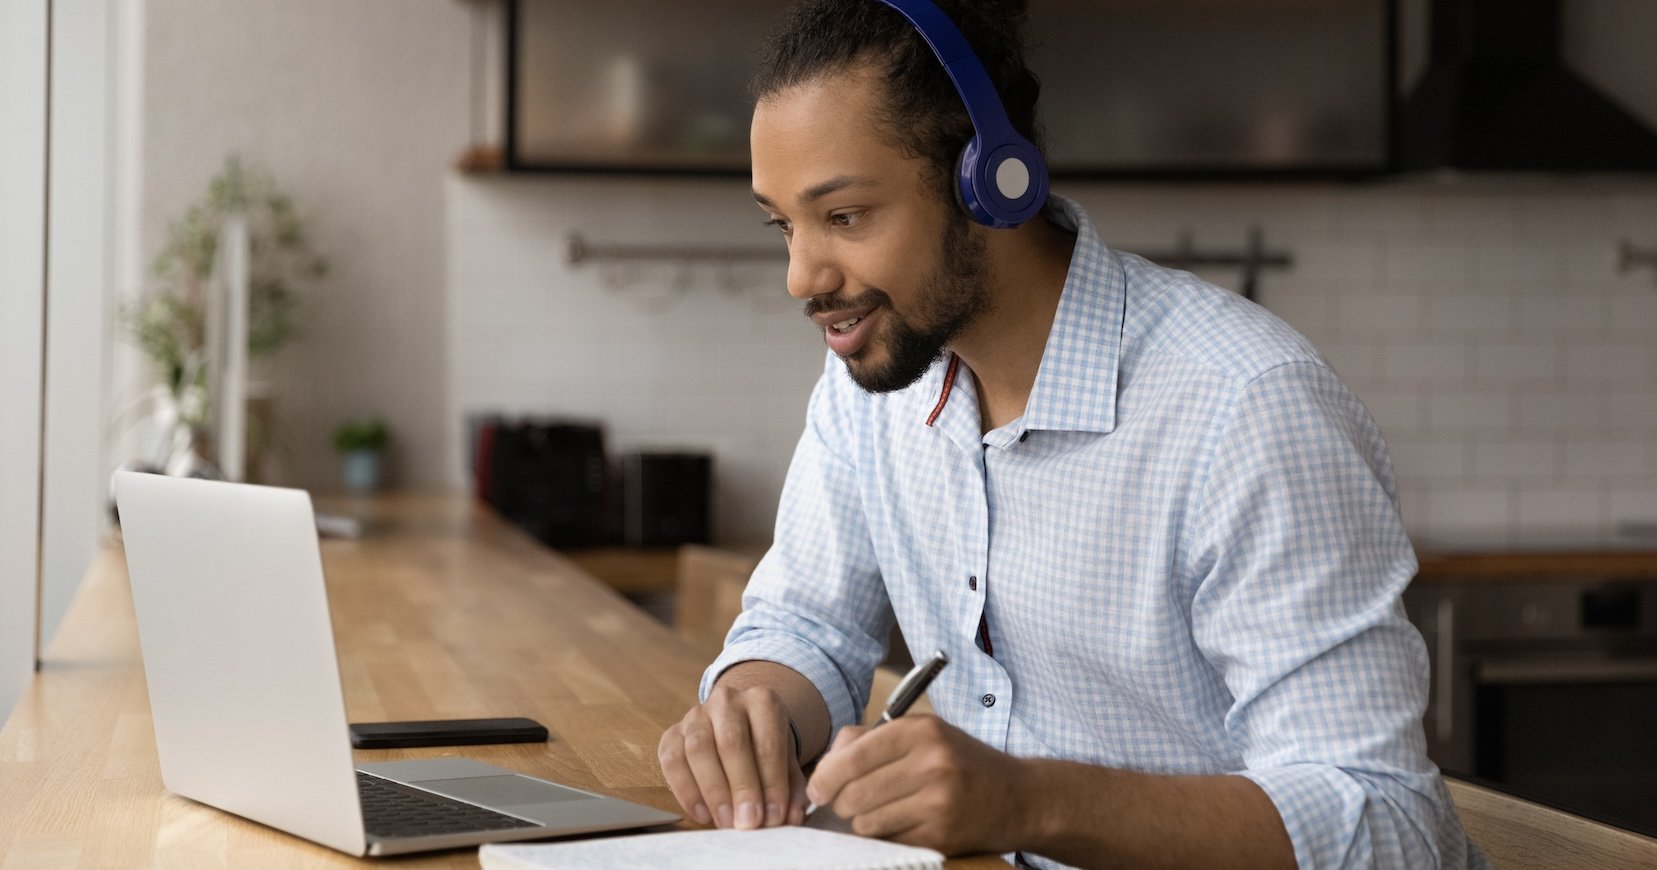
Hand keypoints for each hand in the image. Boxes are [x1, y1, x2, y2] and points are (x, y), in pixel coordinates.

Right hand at [658, 683, 808, 829]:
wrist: (739, 725)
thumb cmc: (764, 746)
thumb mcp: (786, 760)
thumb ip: (791, 787)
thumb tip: (791, 817)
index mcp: (763, 701)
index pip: (767, 742)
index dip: (771, 783)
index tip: (773, 817)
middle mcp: (727, 701)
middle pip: (731, 742)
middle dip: (741, 787)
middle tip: (748, 822)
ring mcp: (696, 715)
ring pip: (698, 749)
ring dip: (713, 792)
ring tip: (727, 822)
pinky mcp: (672, 733)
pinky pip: (672, 761)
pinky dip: (686, 791)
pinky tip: (703, 814)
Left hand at [805, 714, 1031, 854]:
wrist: (1018, 797)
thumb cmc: (960, 762)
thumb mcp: (922, 733)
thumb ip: (868, 739)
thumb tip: (825, 765)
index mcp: (921, 730)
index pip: (852, 756)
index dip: (825, 777)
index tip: (818, 789)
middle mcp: (931, 763)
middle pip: (853, 794)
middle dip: (842, 803)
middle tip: (849, 803)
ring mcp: (938, 802)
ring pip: (866, 823)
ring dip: (863, 823)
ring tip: (880, 812)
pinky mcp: (942, 836)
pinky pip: (888, 842)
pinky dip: (887, 837)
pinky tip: (902, 824)